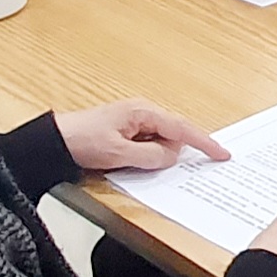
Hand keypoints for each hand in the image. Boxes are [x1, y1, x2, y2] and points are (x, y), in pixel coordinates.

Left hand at [55, 98, 229, 172]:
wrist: (54, 140)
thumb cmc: (82, 141)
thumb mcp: (120, 155)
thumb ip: (151, 156)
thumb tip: (172, 157)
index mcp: (143, 112)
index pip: (182, 128)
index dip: (204, 143)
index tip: (222, 154)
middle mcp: (142, 112)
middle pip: (173, 135)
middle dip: (169, 153)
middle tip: (145, 164)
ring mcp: (134, 120)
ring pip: (160, 141)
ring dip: (153, 156)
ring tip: (127, 161)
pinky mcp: (127, 130)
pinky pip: (147, 143)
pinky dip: (145, 154)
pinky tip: (129, 161)